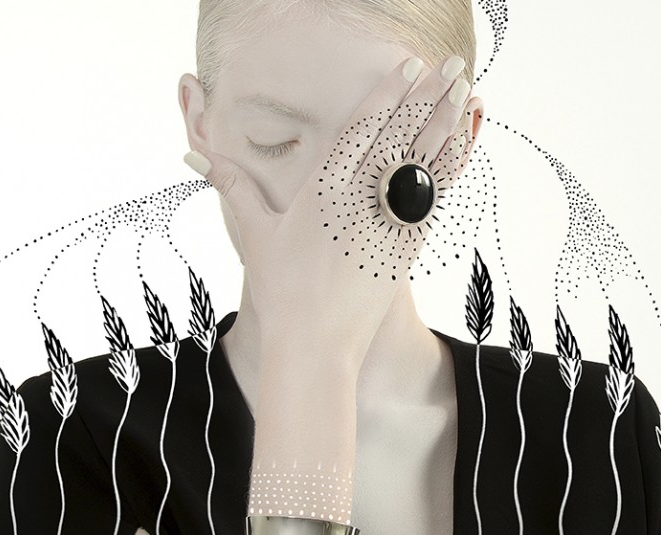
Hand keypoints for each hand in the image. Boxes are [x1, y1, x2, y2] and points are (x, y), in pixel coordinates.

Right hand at [188, 55, 477, 372]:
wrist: (315, 344)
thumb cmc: (282, 290)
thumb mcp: (255, 232)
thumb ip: (232, 186)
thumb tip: (196, 156)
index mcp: (322, 190)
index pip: (361, 129)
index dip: (386, 94)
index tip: (406, 66)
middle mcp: (358, 201)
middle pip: (398, 136)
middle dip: (426, 96)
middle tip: (450, 65)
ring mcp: (387, 223)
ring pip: (423, 163)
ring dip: (446, 123)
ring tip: (465, 89)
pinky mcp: (407, 247)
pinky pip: (434, 198)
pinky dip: (450, 168)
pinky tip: (464, 143)